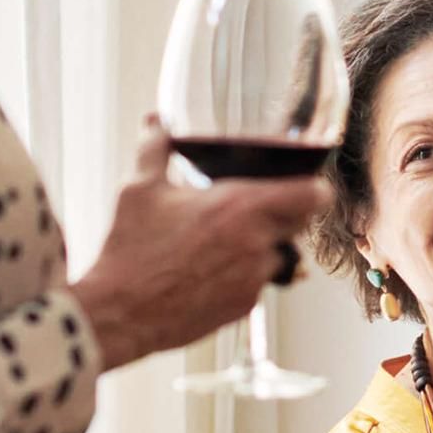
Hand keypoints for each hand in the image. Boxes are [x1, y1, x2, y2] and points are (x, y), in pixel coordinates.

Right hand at [71, 117, 330, 369]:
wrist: (119, 313)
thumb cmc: (129, 248)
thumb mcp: (139, 190)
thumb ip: (156, 148)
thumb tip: (155, 119)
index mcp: (241, 206)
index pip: (312, 195)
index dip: (314, 188)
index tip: (303, 184)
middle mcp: (257, 243)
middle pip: (300, 224)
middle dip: (284, 215)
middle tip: (253, 210)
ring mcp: (254, 279)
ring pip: (279, 256)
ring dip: (262, 247)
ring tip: (222, 243)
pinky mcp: (244, 307)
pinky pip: (259, 284)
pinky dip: (243, 275)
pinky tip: (209, 271)